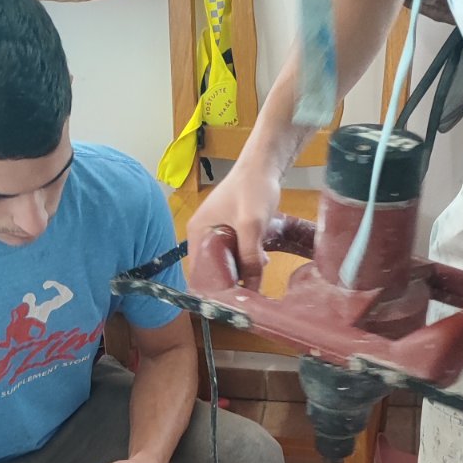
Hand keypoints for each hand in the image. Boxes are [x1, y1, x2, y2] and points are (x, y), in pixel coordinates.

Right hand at [187, 153, 281, 285]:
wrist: (265, 164)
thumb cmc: (252, 189)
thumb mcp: (251, 225)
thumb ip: (249, 256)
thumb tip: (251, 287)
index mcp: (197, 232)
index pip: (198, 270)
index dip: (214, 287)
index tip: (232, 299)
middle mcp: (203, 233)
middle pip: (213, 268)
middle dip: (231, 279)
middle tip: (249, 290)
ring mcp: (217, 230)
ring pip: (227, 261)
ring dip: (242, 269)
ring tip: (257, 274)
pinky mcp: (231, 228)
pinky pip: (236, 251)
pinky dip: (248, 258)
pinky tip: (261, 261)